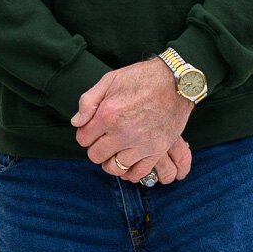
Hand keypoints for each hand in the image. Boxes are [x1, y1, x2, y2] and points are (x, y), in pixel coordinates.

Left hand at [70, 58, 192, 177]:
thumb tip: (77, 122)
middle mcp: (122, 133)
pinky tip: (128, 163)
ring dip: (111, 161)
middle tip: (102, 141)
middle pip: (96, 156)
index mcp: (107, 115)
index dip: (85, 135)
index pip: (83, 139)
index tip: (91, 130)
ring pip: (115, 168)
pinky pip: (139, 173)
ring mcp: (140, 144)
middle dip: (96, 149)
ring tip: (115, 151)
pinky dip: (130, 172)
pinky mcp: (157, 151)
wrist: (175, 82)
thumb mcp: (109, 80)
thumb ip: (88, 102)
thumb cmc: (141, 78)